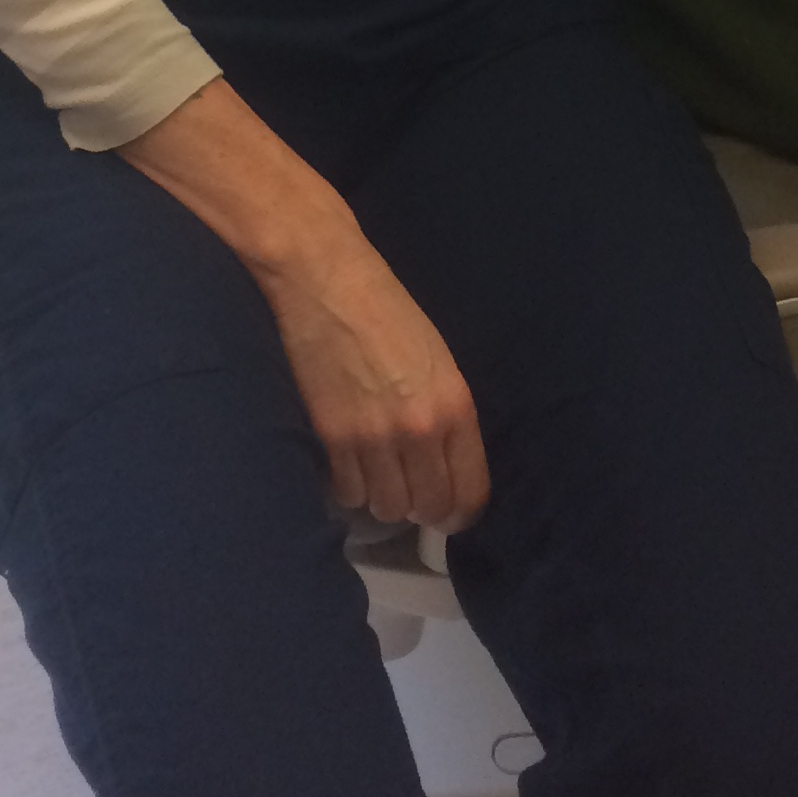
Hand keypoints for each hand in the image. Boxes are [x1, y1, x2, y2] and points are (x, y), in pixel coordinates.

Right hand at [257, 231, 491, 532]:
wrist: (328, 282)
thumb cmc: (388, 312)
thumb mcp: (439, 361)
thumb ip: (447, 418)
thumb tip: (445, 469)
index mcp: (455, 406)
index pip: (470, 493)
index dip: (460, 513)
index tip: (449, 514)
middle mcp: (420, 429)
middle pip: (428, 508)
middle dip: (422, 509)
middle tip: (411, 492)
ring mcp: (374, 437)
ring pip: (387, 508)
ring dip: (384, 497)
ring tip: (378, 471)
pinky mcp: (332, 438)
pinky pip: (348, 493)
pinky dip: (350, 487)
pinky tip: (350, 462)